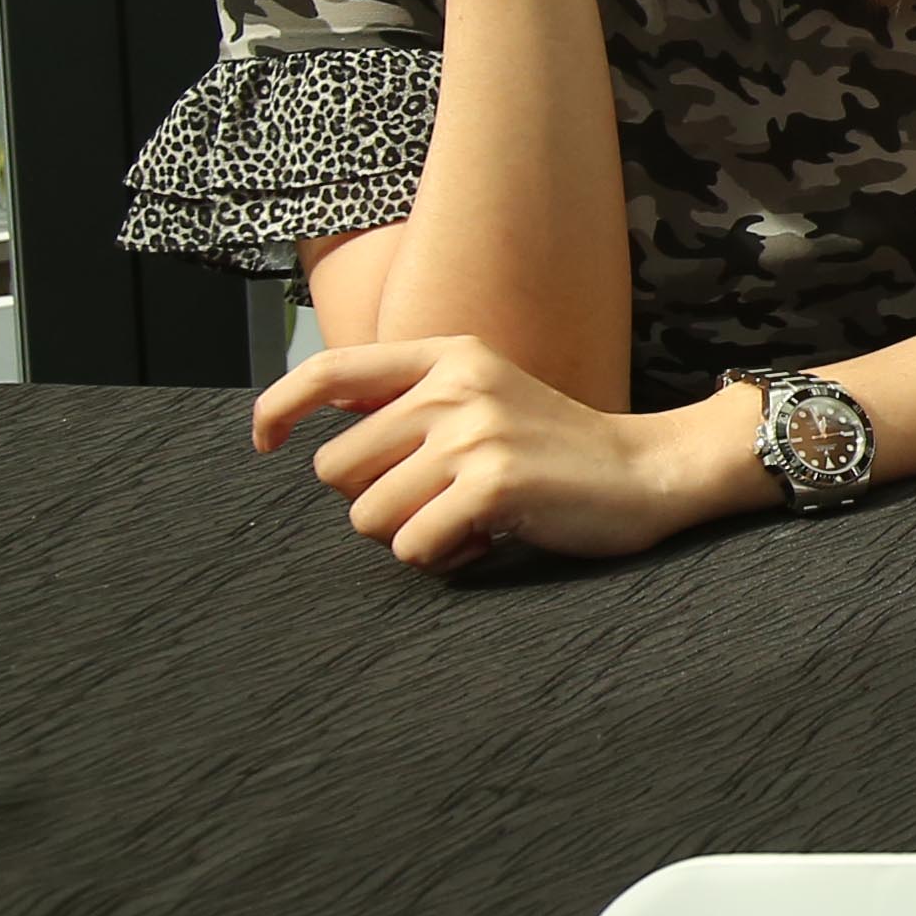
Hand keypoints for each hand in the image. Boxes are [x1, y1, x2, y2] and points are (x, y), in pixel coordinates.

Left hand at [259, 333, 750, 569]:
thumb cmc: (559, 446)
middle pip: (337, 469)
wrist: (650, 470)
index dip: (279, 407)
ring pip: (368, 516)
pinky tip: (487, 538)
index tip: (264, 442)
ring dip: (410, 535)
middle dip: (375, 501)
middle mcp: (454, 387)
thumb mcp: (486, 396)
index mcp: (448, 356)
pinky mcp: (492, 484)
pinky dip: (443, 558)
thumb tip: (320, 421)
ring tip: (466, 520)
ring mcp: (474, 434)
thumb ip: (413, 400)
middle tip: (436, 502)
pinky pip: (413, 546)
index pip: (331, 370)